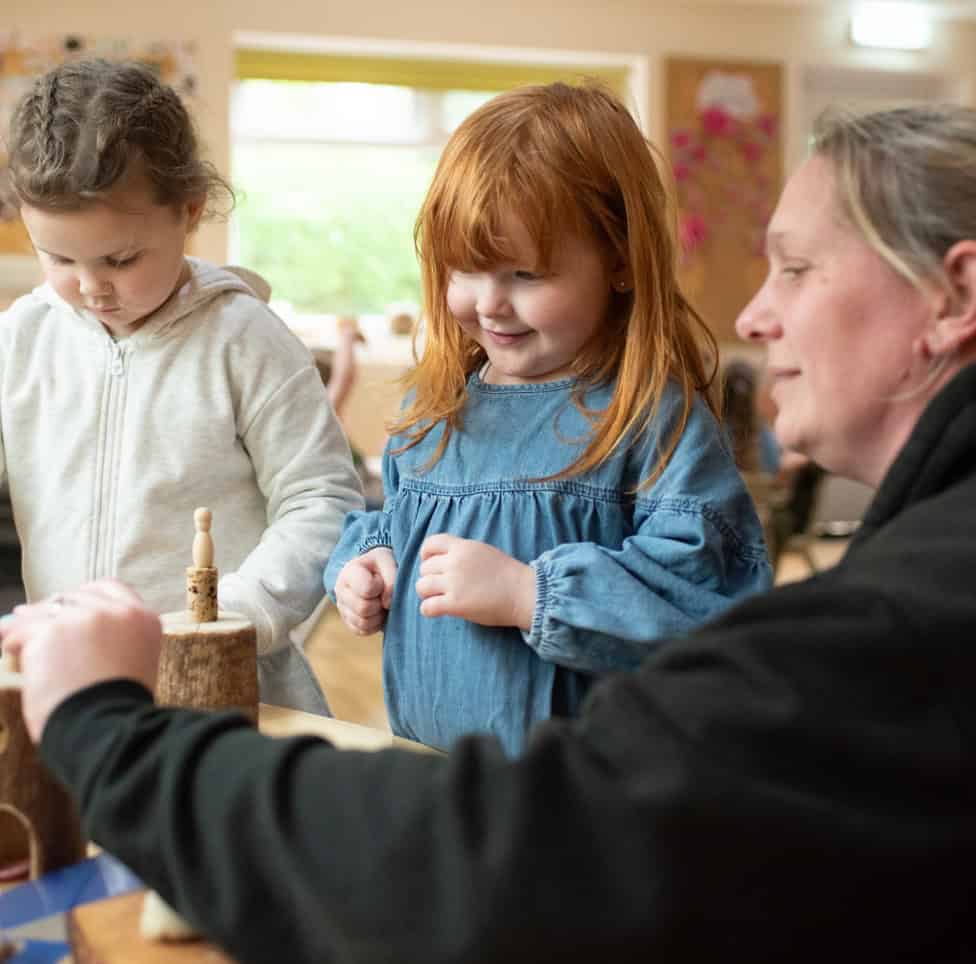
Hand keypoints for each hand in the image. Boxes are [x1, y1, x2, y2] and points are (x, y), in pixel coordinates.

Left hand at [0, 580, 161, 741]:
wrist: (109, 727)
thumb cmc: (118, 708)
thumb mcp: (132, 661)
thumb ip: (113, 639)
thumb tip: (63, 627)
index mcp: (143, 619)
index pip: (111, 588)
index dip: (86, 597)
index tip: (69, 608)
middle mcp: (118, 612)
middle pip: (75, 597)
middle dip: (52, 610)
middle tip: (31, 620)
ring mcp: (85, 618)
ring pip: (46, 610)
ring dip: (29, 623)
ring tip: (13, 636)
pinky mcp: (52, 631)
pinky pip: (22, 629)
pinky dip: (13, 640)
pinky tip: (9, 650)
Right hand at [334, 547, 396, 635]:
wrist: (373, 572)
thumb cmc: (380, 566)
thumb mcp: (387, 561)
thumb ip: (391, 579)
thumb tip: (388, 603)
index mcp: (349, 572)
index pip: (367, 589)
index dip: (380, 587)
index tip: (381, 580)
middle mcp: (340, 590)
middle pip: (363, 608)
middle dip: (379, 603)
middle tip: (382, 595)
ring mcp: (343, 608)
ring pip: (362, 623)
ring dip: (378, 616)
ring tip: (380, 603)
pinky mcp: (348, 621)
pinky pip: (363, 631)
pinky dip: (374, 625)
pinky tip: (377, 613)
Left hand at [416, 535, 535, 629]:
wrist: (524, 593)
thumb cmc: (508, 575)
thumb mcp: (483, 552)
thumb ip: (463, 554)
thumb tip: (444, 562)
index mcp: (463, 547)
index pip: (431, 543)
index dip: (426, 555)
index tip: (431, 564)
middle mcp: (455, 562)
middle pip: (425, 568)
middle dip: (430, 578)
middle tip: (441, 587)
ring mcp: (454, 583)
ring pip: (422, 586)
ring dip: (427, 594)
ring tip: (438, 598)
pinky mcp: (455, 603)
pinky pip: (427, 607)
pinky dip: (428, 610)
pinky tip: (438, 611)